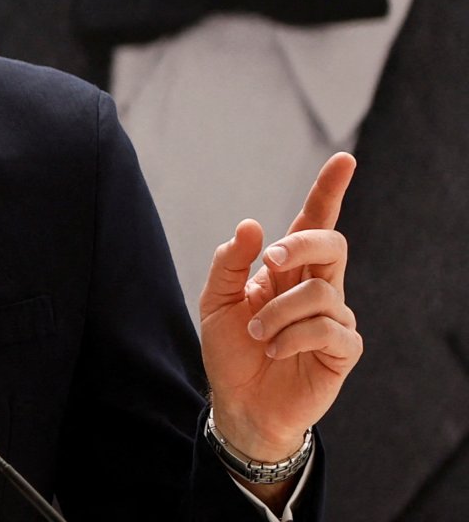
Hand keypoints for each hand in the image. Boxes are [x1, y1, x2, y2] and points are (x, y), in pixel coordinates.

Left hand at [200, 153, 361, 462]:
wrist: (238, 403)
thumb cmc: (230, 349)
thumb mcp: (215, 298)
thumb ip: (230, 259)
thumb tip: (253, 225)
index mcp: (288, 266)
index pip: (314, 219)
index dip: (330, 189)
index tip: (345, 158)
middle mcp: (316, 284)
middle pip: (331, 242)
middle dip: (299, 245)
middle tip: (268, 263)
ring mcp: (333, 317)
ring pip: (319, 292)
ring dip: (278, 313)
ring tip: (258, 336)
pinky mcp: (342, 350)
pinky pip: (327, 328)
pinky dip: (291, 337)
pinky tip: (275, 351)